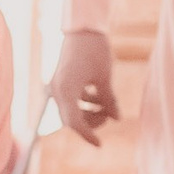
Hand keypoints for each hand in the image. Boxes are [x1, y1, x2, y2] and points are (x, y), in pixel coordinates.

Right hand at [50, 29, 117, 145]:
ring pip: (71, 112)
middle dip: (90, 123)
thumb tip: (116, 119)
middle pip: (70, 120)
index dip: (87, 135)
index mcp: (66, 90)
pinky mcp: (61, 83)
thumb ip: (109, 100)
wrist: (81, 29)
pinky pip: (71, 101)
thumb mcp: (105, 77)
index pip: (73, 122)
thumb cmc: (95, 50)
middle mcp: (57, 91)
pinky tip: (98, 96)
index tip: (100, 144)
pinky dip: (84, 103)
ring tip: (107, 105)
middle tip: (110, 114)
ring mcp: (57, 87)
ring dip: (89, 113)